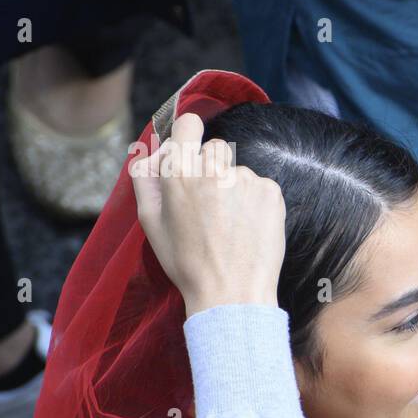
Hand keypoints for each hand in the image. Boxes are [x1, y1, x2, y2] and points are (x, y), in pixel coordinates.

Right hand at [129, 112, 285, 317]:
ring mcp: (247, 180)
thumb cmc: (187, 262)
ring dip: (234, 188)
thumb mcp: (151, 223)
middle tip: (208, 203)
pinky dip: (254, 201)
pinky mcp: (271, 192)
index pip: (188, 125)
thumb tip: (149, 153)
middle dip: (210, 167)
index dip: (189, 134)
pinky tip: (247, 227)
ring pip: (239, 172)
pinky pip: (260, 186)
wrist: (232, 292)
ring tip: (229, 224)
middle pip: (215, 148)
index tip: (191, 146)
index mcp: (180, 174)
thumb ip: (146, 180)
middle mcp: (215, 170)